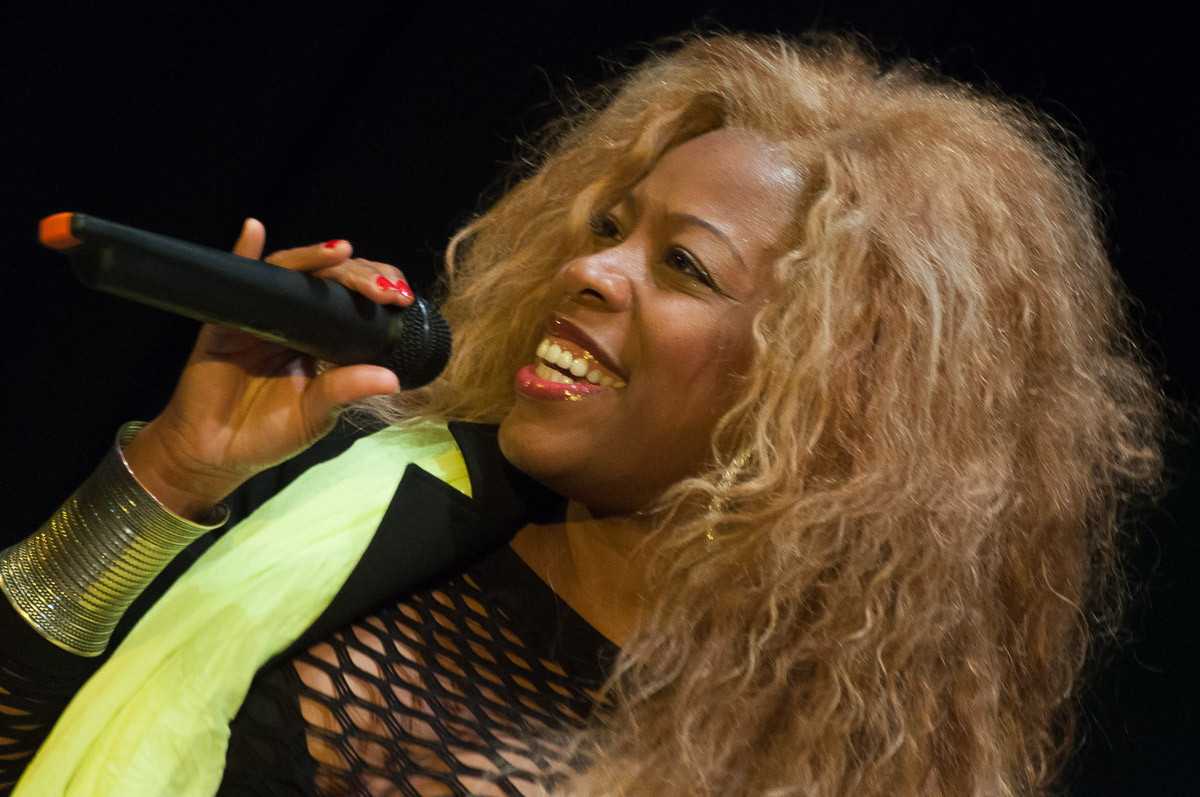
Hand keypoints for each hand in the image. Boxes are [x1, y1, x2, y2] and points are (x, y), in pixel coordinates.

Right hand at [123, 219, 413, 518]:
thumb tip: (391, 379)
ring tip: (342, 253)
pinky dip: (244, 252)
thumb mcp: (317, 414)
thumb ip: (346, 390)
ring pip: (288, 273)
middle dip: (358, 275)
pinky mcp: (224, 322)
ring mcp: (258, 315)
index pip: (352, 300)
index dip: (376, 291)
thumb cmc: (266, 433)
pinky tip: (254, 230)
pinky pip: (235, 280)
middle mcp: (291, 319)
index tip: (401, 298)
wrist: (215, 453)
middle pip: (326, 280)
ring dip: (315, 258)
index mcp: (319, 337)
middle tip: (383, 287)